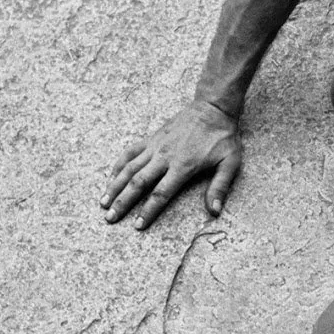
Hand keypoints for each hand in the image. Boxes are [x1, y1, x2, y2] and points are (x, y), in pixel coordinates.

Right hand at [100, 101, 241, 229]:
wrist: (212, 108)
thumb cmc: (222, 137)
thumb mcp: (230, 162)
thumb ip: (220, 187)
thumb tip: (214, 212)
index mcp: (183, 165)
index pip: (161, 193)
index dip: (148, 211)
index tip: (137, 225)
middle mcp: (164, 156)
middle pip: (138, 182)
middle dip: (123, 202)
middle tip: (110, 218)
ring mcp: (155, 146)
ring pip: (129, 168)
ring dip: (114, 186)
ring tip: (103, 202)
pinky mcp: (151, 138)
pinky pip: (130, 152)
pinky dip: (118, 165)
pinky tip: (110, 177)